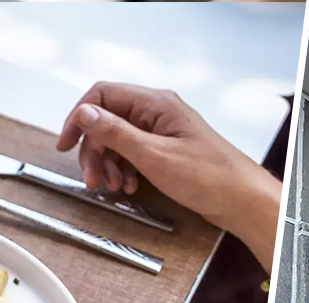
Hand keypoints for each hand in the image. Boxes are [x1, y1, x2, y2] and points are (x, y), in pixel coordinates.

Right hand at [56, 82, 281, 269]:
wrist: (242, 200)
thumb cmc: (211, 176)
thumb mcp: (154, 155)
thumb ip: (116, 133)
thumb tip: (85, 114)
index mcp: (155, 104)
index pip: (103, 96)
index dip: (79, 118)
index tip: (66, 143)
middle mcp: (157, 113)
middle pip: (107, 121)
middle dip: (94, 150)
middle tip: (92, 178)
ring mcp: (162, 132)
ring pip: (118, 140)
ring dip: (109, 163)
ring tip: (113, 186)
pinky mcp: (166, 151)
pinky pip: (133, 154)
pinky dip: (125, 170)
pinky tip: (129, 186)